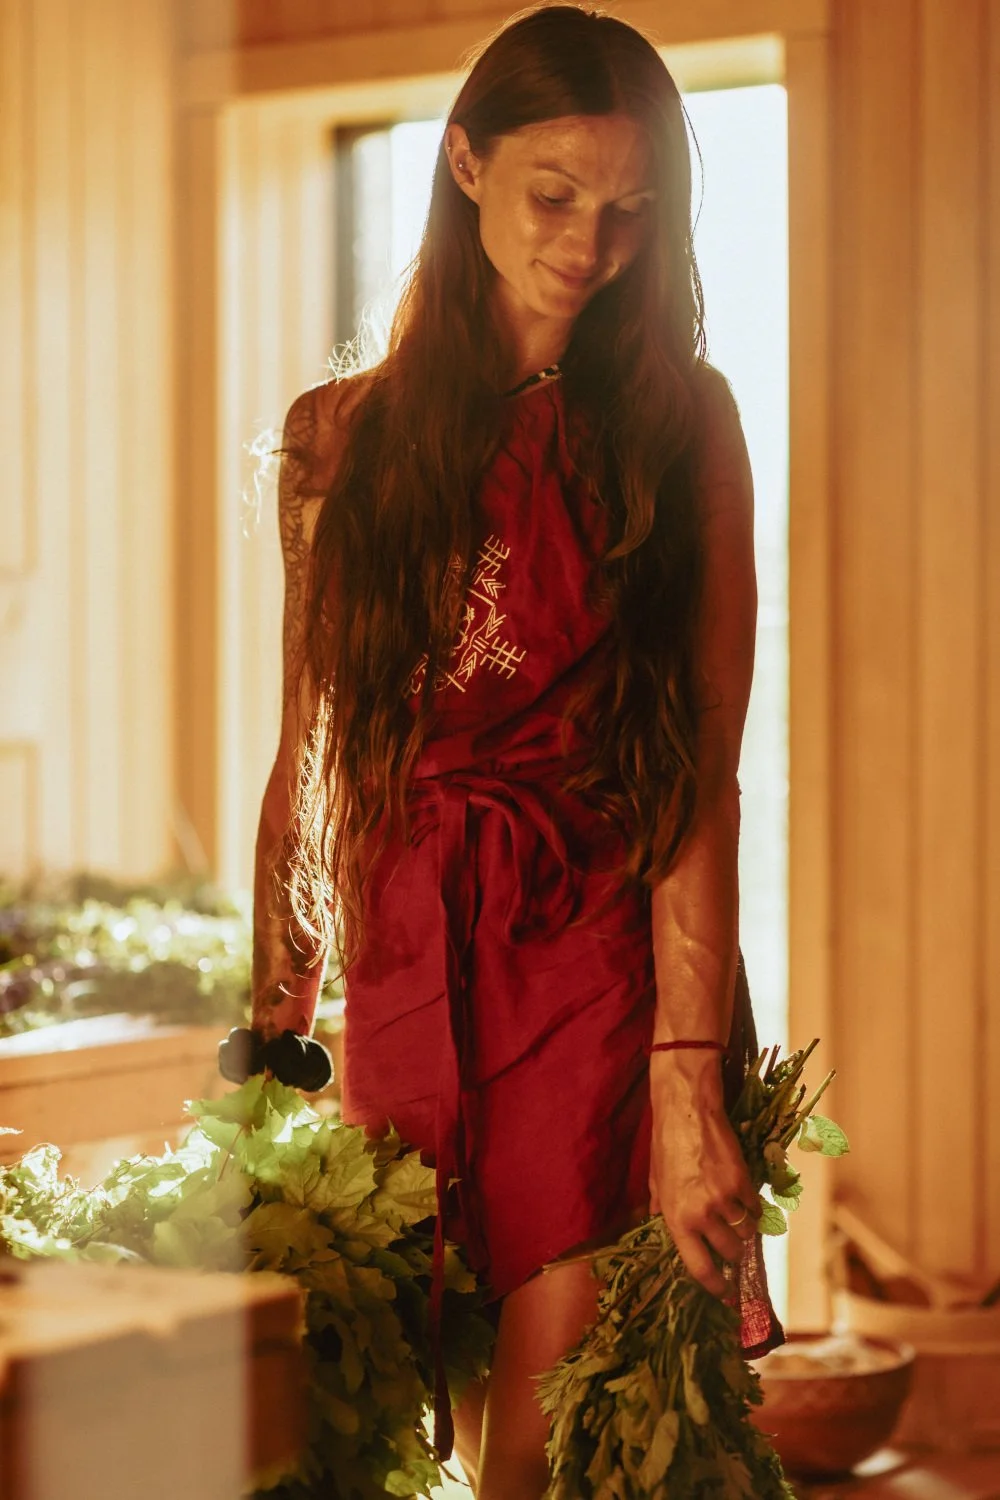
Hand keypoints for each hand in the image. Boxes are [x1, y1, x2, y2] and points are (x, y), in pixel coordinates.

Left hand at [649, 1076, 760, 1297]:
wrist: (687, 1111)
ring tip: (737, 1215)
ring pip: (748, 1232)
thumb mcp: (656, 1181)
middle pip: (731, 1253)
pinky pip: (757, 1208)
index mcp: (676, 1220)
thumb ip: (661, 1208)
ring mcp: (724, 1200)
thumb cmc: (667, 1144)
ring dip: (746, 1228)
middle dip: (735, 1253)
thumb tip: (656, 1225)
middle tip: (734, 1245)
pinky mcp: (743, 1182)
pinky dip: (755, 1207)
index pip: (700, 1268)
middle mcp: (701, 1215)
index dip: (716, 1286)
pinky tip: (746, 1196)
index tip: (727, 1294)